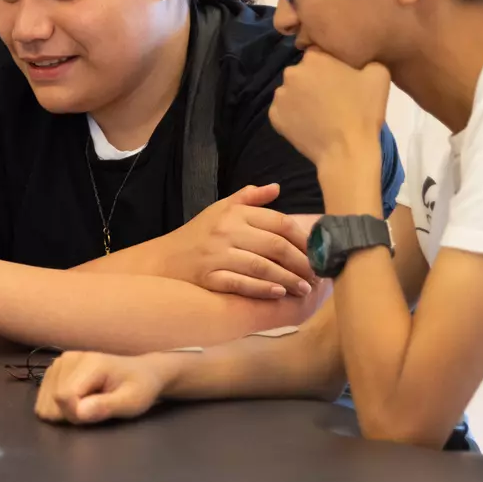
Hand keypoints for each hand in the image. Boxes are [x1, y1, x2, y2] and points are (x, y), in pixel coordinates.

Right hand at [35, 351, 171, 424]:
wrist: (141, 373)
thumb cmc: (139, 388)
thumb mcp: (131, 402)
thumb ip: (105, 407)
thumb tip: (79, 412)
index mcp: (90, 363)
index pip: (63, 396)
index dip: (75, 414)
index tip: (96, 413)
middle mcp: (69, 358)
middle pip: (52, 400)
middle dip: (70, 413)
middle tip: (94, 408)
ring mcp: (60, 362)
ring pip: (45, 401)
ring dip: (63, 411)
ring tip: (87, 403)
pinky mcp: (55, 368)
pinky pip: (42, 398)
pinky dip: (57, 406)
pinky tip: (77, 400)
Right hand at [161, 184, 316, 298]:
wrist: (164, 261)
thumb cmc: (198, 234)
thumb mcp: (221, 209)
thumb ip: (249, 198)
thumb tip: (276, 187)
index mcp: (235, 214)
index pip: (279, 222)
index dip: (302, 238)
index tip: (318, 251)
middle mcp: (227, 231)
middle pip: (274, 246)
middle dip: (301, 262)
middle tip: (318, 275)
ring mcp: (217, 255)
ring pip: (261, 266)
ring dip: (288, 278)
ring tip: (305, 288)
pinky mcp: (209, 277)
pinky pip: (241, 283)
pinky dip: (262, 289)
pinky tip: (279, 294)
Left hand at [268, 50, 390, 172]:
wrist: (347, 151)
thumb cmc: (363, 111)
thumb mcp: (379, 75)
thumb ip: (366, 59)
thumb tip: (359, 61)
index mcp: (314, 58)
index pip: (319, 55)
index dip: (330, 67)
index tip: (340, 81)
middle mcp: (292, 72)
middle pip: (303, 73)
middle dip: (314, 82)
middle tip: (332, 99)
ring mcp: (280, 96)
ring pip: (292, 92)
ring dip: (303, 99)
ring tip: (320, 115)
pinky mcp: (274, 117)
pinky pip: (284, 111)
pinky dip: (294, 116)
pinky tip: (310, 124)